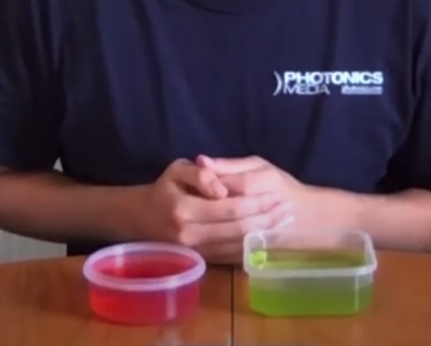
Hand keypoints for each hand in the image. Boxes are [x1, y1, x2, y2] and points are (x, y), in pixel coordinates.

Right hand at [136, 158, 292, 263]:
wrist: (143, 219)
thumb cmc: (165, 189)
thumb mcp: (177, 170)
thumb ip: (201, 175)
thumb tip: (221, 188)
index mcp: (185, 209)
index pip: (231, 206)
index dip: (257, 202)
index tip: (278, 194)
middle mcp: (191, 234)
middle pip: (239, 227)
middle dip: (267, 218)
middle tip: (287, 208)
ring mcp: (197, 251)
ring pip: (238, 244)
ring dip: (264, 233)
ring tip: (284, 220)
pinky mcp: (202, 260)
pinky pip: (231, 255)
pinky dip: (253, 245)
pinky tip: (268, 235)